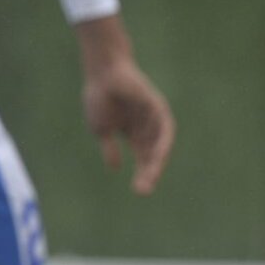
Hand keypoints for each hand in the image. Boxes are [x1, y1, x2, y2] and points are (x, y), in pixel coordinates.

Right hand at [82, 57, 174, 194]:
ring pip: (160, 142)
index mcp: (135, 133)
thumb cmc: (100, 98)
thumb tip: (115, 167)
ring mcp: (153, 116)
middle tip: (145, 191)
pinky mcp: (156, 105)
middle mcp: (147, 126)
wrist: (102, 74)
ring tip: (151, 176)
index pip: (144, 157)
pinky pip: (164, 124)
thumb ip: (110, 148)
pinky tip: (158, 154)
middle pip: (153, 153)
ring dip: (156, 160)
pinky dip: (162, 139)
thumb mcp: (102, 129)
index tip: (141, 190)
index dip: (143, 173)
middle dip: (150, 171)